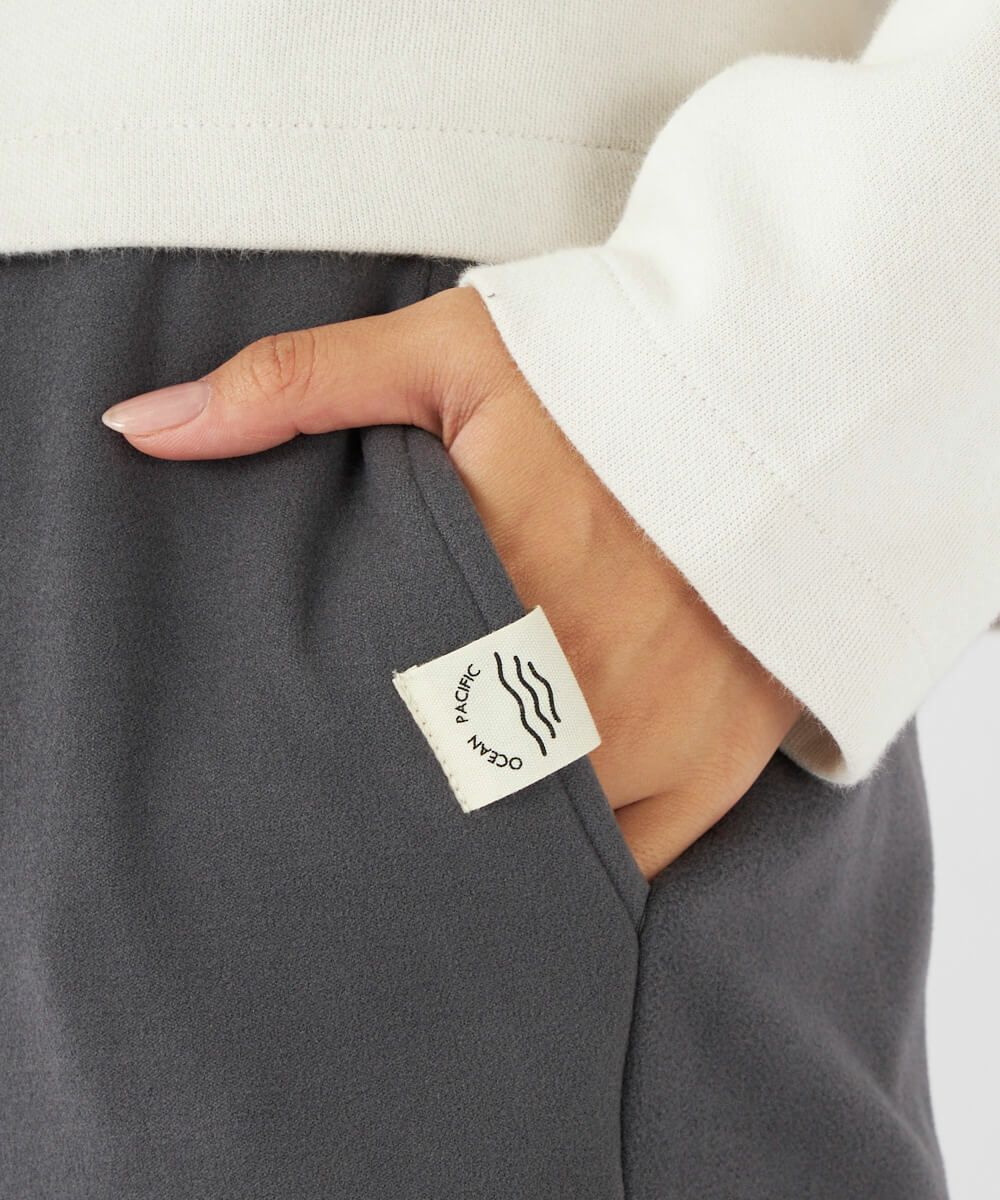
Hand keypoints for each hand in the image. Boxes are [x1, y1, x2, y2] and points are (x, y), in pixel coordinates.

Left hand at [101, 286, 803, 879]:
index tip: (316, 751)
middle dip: (407, 804)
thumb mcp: (449, 353)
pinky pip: (631, 860)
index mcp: (487, 597)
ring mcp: (655, 741)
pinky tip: (541, 835)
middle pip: (453, 799)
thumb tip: (142, 428)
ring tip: (455, 815)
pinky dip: (580, 859)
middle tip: (373, 796)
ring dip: (490, 840)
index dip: (335, 752)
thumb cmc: (612, 372)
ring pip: (536, 846)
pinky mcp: (719, 762)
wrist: (788, 390)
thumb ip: (294, 389)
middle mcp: (573, 692)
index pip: (375, 722)